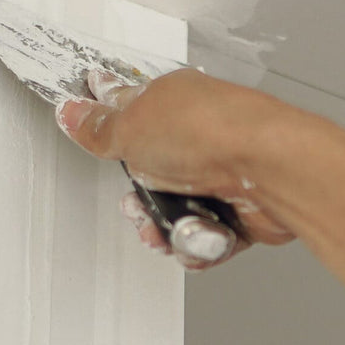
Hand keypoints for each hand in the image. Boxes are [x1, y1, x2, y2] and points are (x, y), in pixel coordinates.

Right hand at [55, 67, 298, 269]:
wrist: (270, 170)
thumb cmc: (215, 132)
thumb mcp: (133, 126)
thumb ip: (99, 126)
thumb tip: (73, 113)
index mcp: (171, 102)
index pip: (128, 107)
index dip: (105, 115)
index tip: (85, 120)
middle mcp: (198, 136)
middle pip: (148, 178)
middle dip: (140, 202)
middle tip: (141, 204)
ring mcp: (219, 174)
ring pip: (174, 214)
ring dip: (168, 228)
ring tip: (176, 223)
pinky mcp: (239, 209)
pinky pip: (204, 237)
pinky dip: (200, 241)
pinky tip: (206, 230)